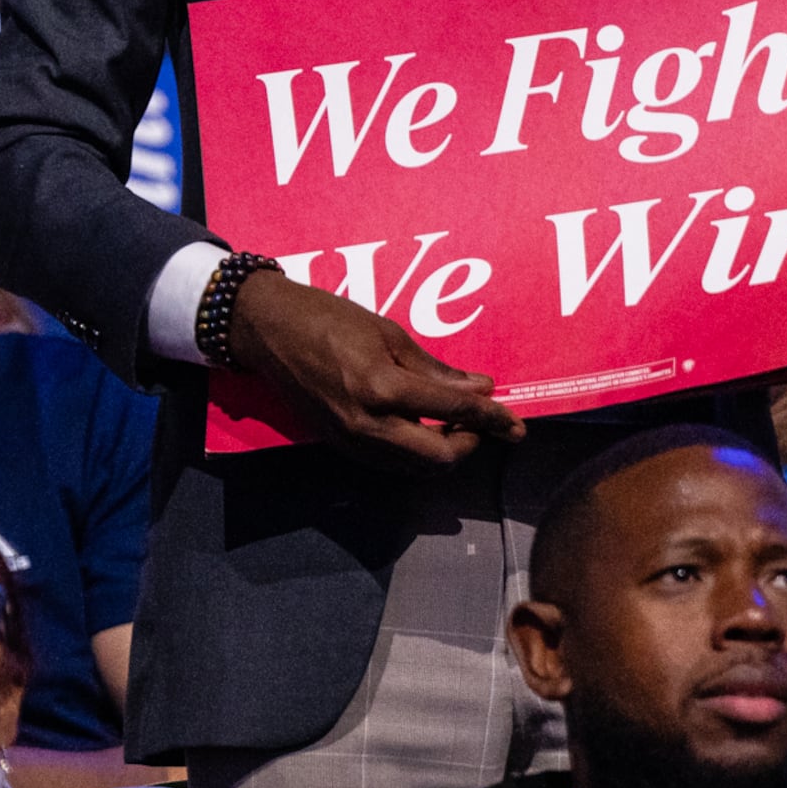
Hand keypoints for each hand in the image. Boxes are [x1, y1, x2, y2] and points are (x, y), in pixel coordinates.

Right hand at [224, 270, 520, 466]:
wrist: (269, 331)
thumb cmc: (329, 319)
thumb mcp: (389, 334)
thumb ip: (436, 369)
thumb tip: (481, 388)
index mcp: (383, 387)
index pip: (453, 412)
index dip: (492, 419)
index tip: (516, 425)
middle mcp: (368, 424)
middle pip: (439, 457)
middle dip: (469, 444)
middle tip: (483, 423)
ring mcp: (352, 441)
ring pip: (415, 468)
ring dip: (444, 452)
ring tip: (457, 424)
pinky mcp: (340, 446)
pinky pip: (390, 464)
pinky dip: (416, 454)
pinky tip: (424, 430)